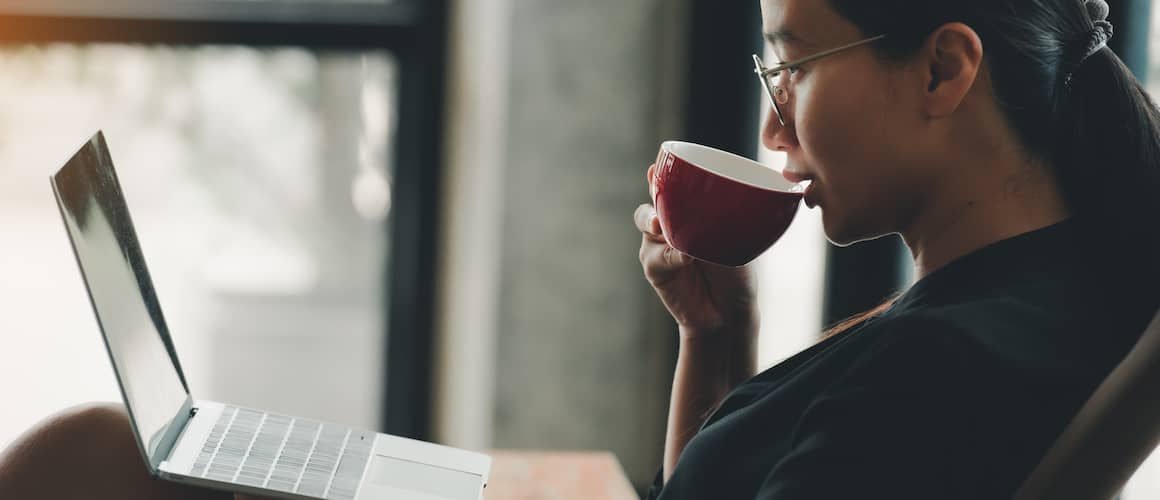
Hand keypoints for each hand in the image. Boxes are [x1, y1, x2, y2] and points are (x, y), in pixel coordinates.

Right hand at [636, 164, 758, 338]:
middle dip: (655, 190)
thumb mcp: (738, 242)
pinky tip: (686, 259)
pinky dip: (670, 256)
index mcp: (691, 211)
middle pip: (656, 197)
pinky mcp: (655, 268)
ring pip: (646, 220)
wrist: (729, 312)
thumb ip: (724, 224)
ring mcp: (660, 244)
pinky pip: (656, 256)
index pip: (675, 186)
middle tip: (658, 189)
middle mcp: (672, 223)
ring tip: (661, 226)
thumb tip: (720, 210)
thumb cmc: (736, 274)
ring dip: (653, 220)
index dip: (664, 174)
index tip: (659, 166)